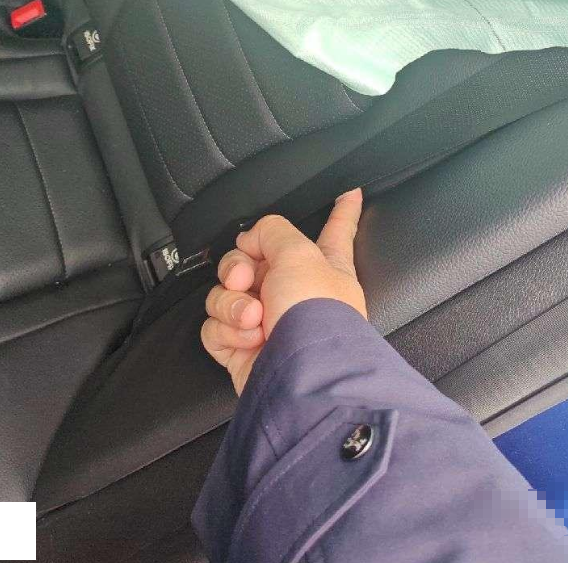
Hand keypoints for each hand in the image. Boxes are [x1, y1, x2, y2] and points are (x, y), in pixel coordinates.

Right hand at [201, 188, 366, 394]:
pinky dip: (226, 330)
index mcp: (324, 266)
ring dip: (233, 303)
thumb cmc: (315, 317)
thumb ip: (272, 231)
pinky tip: (247, 339)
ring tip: (254, 318)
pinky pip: (216, 327)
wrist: (299, 376)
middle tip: (247, 279)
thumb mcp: (298, 252)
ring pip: (227, 294)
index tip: (351, 190)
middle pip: (251, 260)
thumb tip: (249, 242)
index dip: (342, 209)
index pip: (336, 228)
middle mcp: (297, 293)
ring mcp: (268, 323)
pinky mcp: (243, 350)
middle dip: (238, 267)